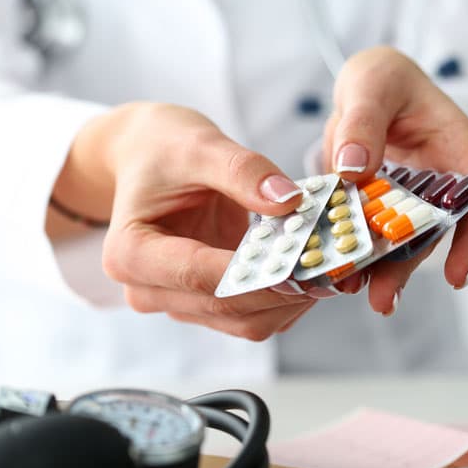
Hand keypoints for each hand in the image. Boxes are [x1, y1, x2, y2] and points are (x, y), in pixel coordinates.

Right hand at [51, 102, 316, 339]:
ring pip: (246, 321)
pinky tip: (315, 269)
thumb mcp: (199, 145)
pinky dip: (288, 298)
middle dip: (284, 290)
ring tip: (334, 266)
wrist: (149, 158)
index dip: (253, 275)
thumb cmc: (163, 149)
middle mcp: (148, 289)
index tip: (305, 262)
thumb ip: (242, 171)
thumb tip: (289, 200)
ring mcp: (179, 301)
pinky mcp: (208, 302)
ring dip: (292, 300)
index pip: (197, 274)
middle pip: (226, 308)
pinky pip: (255, 313)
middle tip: (337, 265)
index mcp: (130, 253)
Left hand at [324, 47, 467, 313]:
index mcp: (456, 149)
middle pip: (432, 232)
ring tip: (356, 293)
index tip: (456, 276)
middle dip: (408, 268)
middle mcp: (436, 180)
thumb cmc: (382, 76)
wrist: (362, 85)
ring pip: (399, 240)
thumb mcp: (372, 83)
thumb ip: (363, 121)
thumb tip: (354, 168)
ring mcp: (406, 196)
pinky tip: (337, 272)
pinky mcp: (377, 205)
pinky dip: (355, 252)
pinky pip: (369, 233)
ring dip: (380, 269)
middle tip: (383, 299)